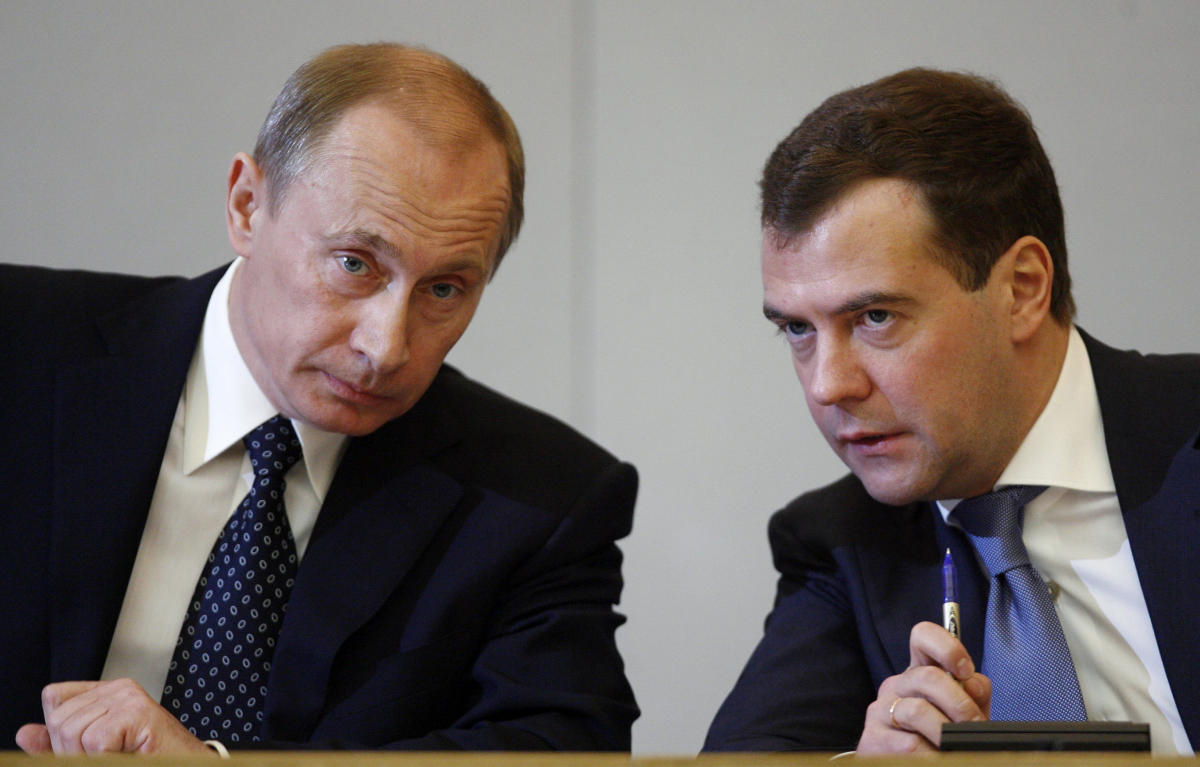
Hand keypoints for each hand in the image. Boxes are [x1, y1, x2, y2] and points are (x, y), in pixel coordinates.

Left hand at [16, 678, 212, 754]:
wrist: (186, 766)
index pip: (55, 698)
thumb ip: (58, 746)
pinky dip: (105, 759)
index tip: (87, 752)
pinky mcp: (139, 711)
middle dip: (71, 753)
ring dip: (88, 759)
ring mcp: (130, 697)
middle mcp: (118, 689)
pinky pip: (95, 740)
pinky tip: (129, 756)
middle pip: (59, 720)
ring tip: (119, 757)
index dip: (60, 734)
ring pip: (72, 732)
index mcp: (106, 694)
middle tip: (107, 758)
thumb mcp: (94, 755)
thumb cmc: (146, 760)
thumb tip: (25, 734)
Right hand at [856, 621, 990, 754]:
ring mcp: (881, 711)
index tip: (965, 671)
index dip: (947, 647)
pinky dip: (932, 755)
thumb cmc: (941, 740)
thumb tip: (972, 683)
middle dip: (960, 703)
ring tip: (957, 748)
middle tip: (974, 725)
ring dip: (947, 733)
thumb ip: (974, 695)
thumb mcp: (963, 714)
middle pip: (927, 676)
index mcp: (919, 673)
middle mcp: (896, 685)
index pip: (923, 637)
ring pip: (918, 711)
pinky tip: (935, 758)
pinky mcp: (872, 739)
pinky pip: (910, 744)